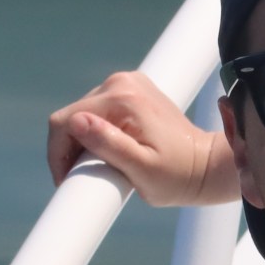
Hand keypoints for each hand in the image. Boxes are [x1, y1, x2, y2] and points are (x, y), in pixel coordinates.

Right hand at [46, 72, 236, 206]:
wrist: (205, 166)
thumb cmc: (177, 176)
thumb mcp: (143, 170)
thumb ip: (110, 146)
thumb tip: (77, 123)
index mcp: (122, 98)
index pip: (65, 121)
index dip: (58, 154)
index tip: (67, 181)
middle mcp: (121, 82)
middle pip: (72, 115)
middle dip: (71, 148)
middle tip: (86, 177)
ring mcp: (127, 83)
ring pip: (83, 113)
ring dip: (83, 140)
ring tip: (101, 166)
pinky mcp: (130, 91)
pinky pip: (98, 111)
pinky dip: (97, 132)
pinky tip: (111, 151)